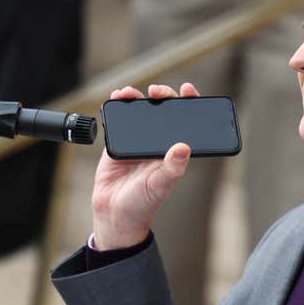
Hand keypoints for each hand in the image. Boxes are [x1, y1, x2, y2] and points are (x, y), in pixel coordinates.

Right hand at [91, 83, 199, 249]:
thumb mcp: (161, 185)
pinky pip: (119, 120)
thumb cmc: (143, 202)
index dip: (189, 102)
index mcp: (175, 149)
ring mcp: (138, 139)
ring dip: (136, 98)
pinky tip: (116, 98)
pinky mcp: (119, 141)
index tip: (187, 90)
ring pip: (141, 111)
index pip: (186, 120)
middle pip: (164, 110)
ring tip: (129, 93)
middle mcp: (159, 141)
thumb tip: (184, 148)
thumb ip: (172, 168)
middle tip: (157, 91)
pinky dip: (117, 107)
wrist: (114, 213)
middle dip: (162, 95)